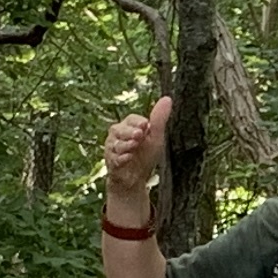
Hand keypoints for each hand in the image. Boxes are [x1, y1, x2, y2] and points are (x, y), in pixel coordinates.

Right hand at [101, 96, 173, 221]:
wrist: (137, 178)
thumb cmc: (146, 155)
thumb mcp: (156, 137)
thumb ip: (159, 119)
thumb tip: (167, 98)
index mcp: (129, 126)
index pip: (130, 119)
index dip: (137, 122)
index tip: (146, 125)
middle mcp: (117, 135)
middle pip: (119, 129)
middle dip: (129, 132)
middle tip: (139, 135)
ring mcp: (112, 148)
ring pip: (115, 143)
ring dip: (125, 145)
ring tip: (134, 147)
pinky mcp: (110, 162)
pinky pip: (113, 158)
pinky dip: (121, 158)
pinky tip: (128, 158)